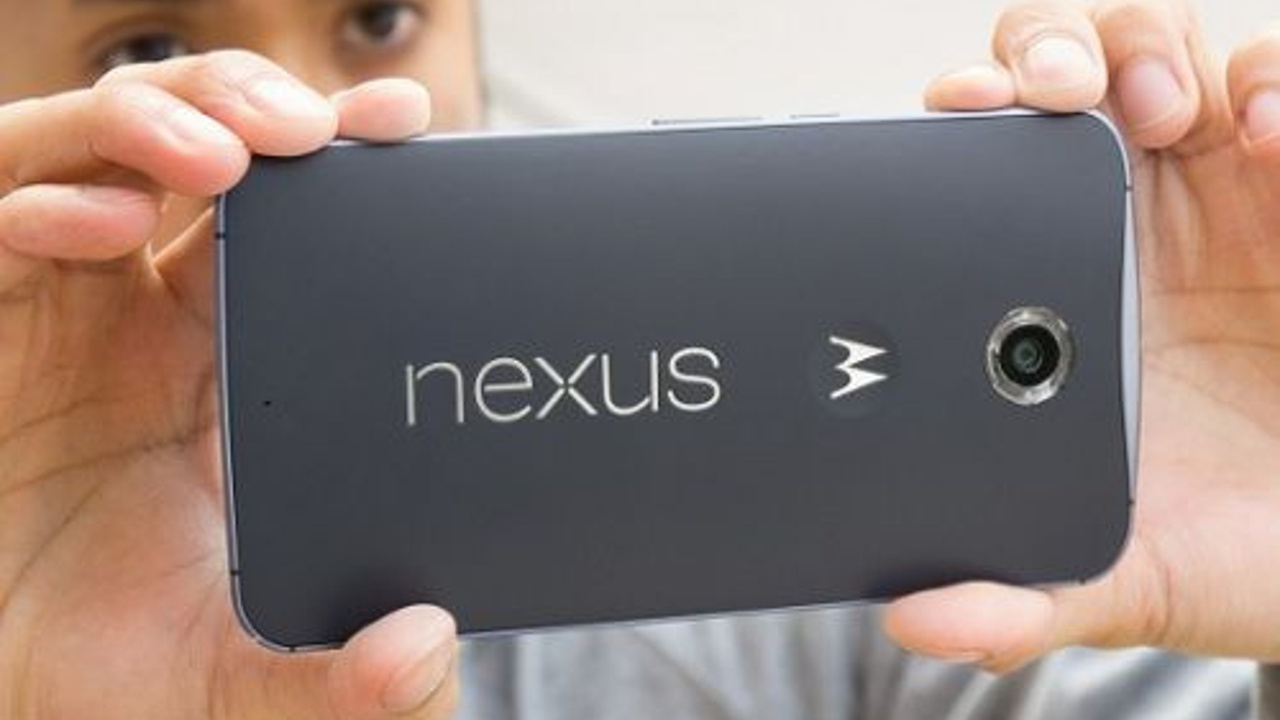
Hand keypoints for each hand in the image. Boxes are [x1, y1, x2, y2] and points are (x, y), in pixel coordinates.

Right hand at [0, 51, 457, 718]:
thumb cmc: (101, 672)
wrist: (1, 697)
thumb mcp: (234, 683)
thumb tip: (423, 649)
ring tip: (224, 158)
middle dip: (256, 113)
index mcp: (233, 368)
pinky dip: (46, 198)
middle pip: (204, 158)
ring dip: (159, 124)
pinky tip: (103, 221)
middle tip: (320, 129)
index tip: (408, 130)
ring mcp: (63, 312)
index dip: (344, 167)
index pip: (297, 227)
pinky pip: (0, 221)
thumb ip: (333, 685)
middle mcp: (149, 320)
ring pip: (101, 154)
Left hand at [884, 0, 1279, 672]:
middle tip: (1060, 95)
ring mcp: (1222, 191)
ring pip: (1162, 53)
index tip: (960, 113)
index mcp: (1048, 291)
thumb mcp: (1130, 576)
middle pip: (1062, 75)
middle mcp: (1127, 224)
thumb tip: (918, 621)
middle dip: (1051, 54)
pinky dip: (1278, 82)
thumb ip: (1026, 597)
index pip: (982, 170)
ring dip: (1151, 54)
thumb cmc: (1233, 547)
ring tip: (1174, 115)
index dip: (964, 122)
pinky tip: (1270, 132)